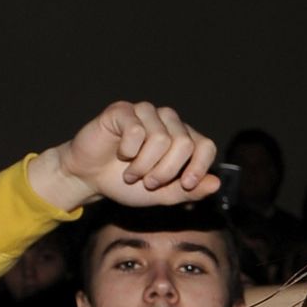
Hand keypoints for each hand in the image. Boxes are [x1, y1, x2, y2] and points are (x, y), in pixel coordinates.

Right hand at [30, 101, 220, 211]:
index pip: (206, 146)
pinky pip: (136, 131)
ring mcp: (145, 113)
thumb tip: (217, 183)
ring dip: (144, 165)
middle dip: (165, 171)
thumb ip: (190, 191)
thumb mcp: (163, 195)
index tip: (186, 185)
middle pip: (184, 144)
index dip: (199, 167)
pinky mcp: (122, 110)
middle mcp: (168, 121)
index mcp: (183, 138)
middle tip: (148, 182)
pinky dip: (128, 152)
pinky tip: (120, 154)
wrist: (90, 178)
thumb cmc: (128, 184)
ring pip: (161, 138)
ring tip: (131, 173)